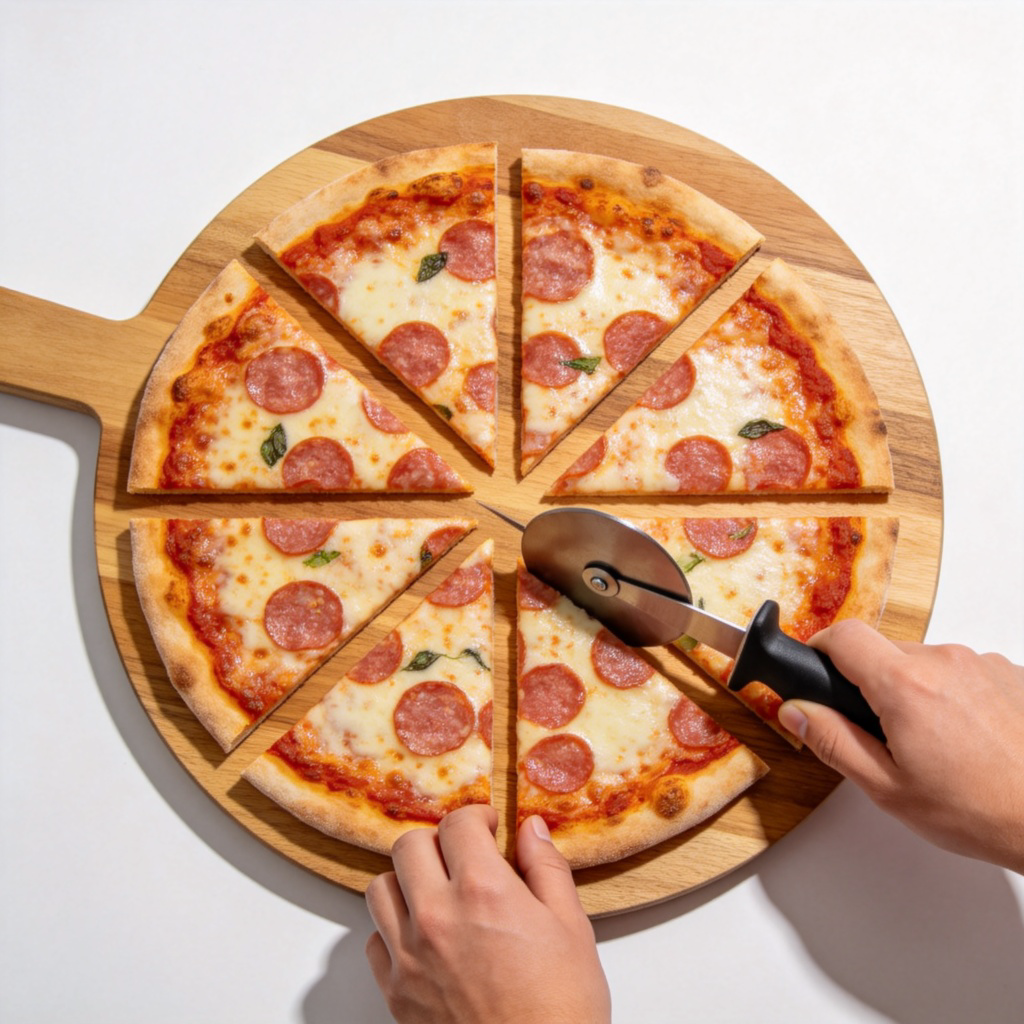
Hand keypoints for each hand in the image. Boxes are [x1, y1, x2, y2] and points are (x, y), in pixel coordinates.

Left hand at [364, 805, 610, 1023]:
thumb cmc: (560, 1009)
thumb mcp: (571, 927)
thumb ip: (547, 868)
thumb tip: (532, 830)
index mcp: (483, 891)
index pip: (457, 824)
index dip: (475, 817)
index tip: (486, 827)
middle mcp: (437, 915)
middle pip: (408, 845)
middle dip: (437, 841)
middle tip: (461, 856)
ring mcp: (410, 955)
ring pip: (381, 888)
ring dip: (407, 881)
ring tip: (436, 892)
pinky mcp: (396, 992)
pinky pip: (373, 941)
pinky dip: (392, 931)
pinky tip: (423, 938)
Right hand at [777, 619, 1023, 871]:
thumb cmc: (981, 810)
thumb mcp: (887, 787)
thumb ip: (832, 741)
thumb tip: (796, 710)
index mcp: (905, 685)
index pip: (843, 636)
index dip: (820, 649)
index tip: (816, 668)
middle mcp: (945, 661)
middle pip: (884, 651)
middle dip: (872, 683)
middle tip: (883, 734)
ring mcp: (982, 663)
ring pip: (924, 663)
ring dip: (917, 691)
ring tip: (936, 744)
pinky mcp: (1009, 672)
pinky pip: (963, 671)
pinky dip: (954, 696)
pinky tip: (968, 738)